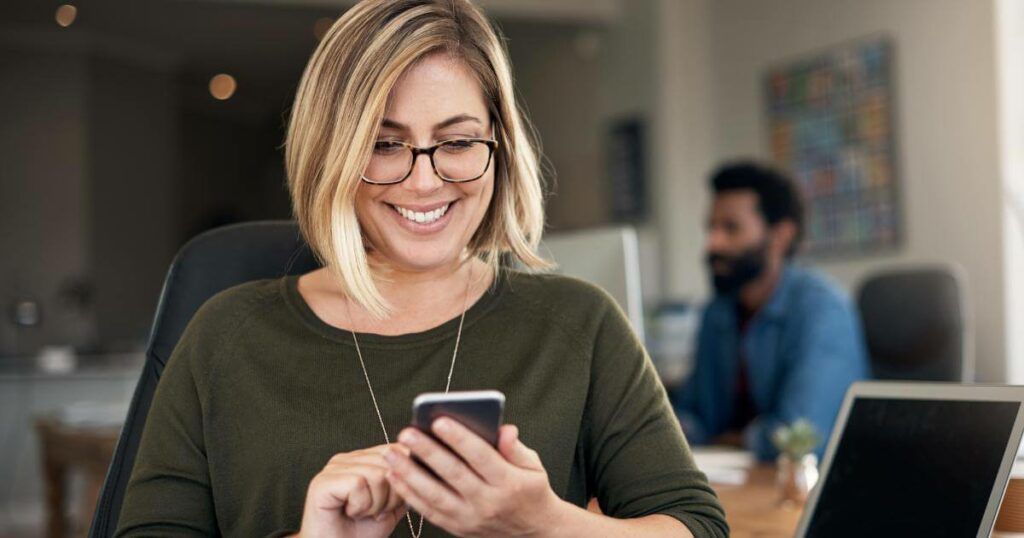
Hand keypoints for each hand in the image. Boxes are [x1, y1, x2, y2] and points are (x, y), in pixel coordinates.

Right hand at [295, 444, 409, 537]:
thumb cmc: (361, 533)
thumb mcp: (392, 505)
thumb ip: (404, 483)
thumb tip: (420, 465)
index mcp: (362, 459)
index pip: (395, 450)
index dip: (403, 479)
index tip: (392, 504)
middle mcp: (347, 459)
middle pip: (388, 462)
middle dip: (391, 496)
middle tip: (376, 513)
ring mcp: (332, 468)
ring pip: (376, 475)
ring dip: (375, 504)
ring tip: (362, 514)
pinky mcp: (322, 482)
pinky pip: (358, 484)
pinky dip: (361, 506)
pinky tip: (350, 513)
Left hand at [383, 420, 566, 536]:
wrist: (534, 533)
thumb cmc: (531, 492)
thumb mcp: (534, 466)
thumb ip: (516, 447)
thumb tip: (504, 429)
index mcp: (509, 483)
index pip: (482, 457)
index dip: (460, 439)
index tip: (440, 420)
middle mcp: (489, 502)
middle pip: (454, 474)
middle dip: (428, 452)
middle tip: (407, 433)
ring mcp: (471, 519)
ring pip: (435, 495)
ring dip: (410, 474)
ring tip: (392, 453)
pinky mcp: (458, 528)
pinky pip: (429, 512)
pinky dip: (409, 494)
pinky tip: (395, 476)